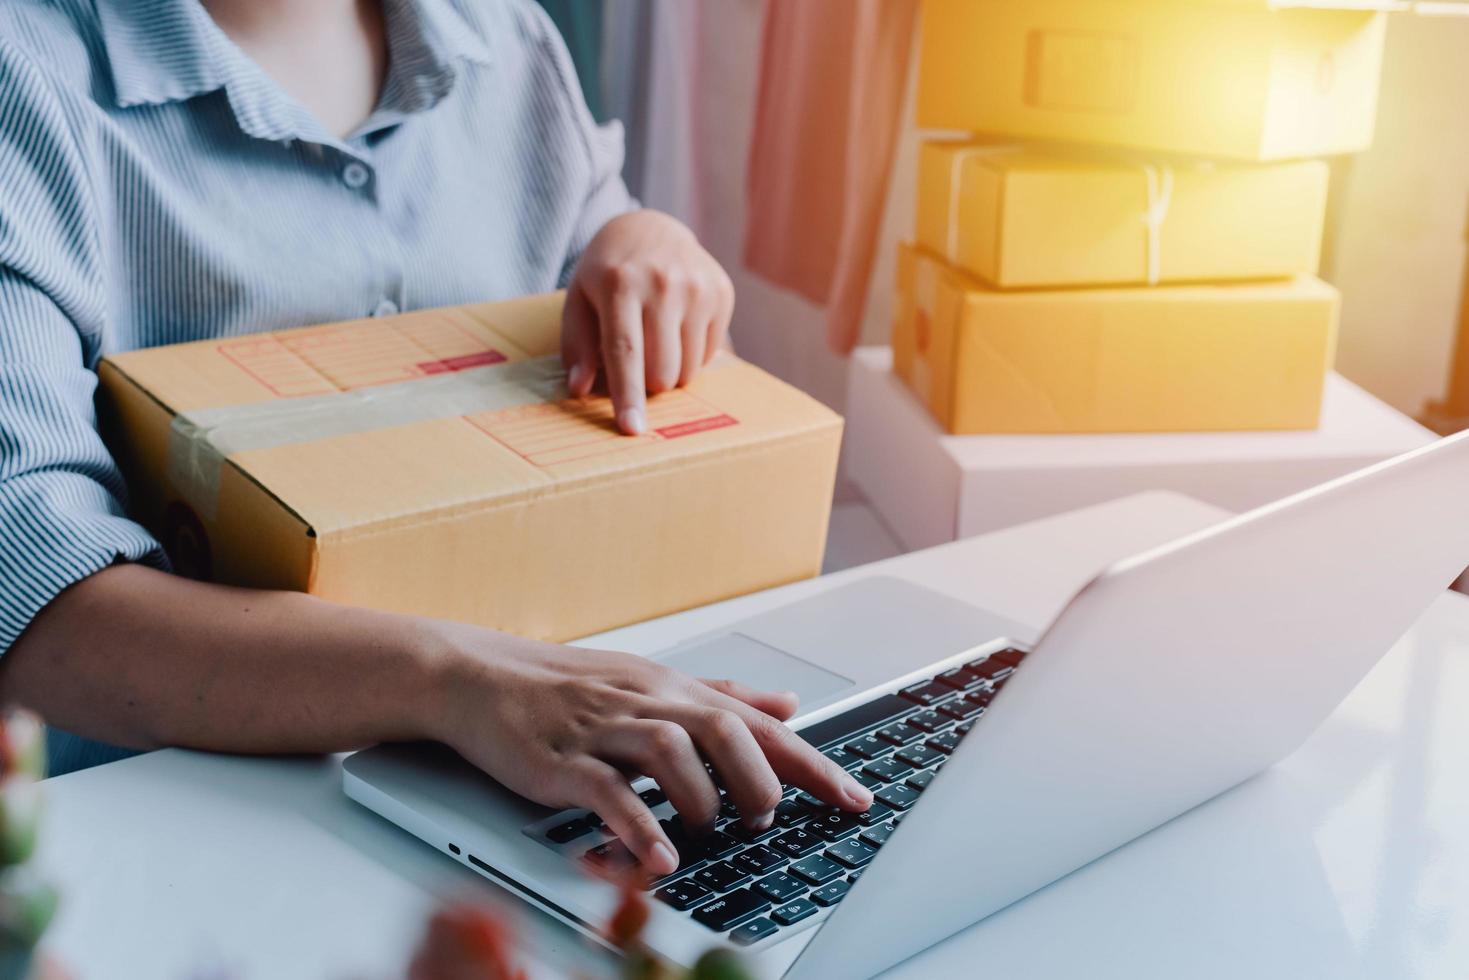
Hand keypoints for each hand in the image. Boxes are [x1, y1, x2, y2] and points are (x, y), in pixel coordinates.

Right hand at [429, 628, 872, 877]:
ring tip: (714, 829)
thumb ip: (721, 696)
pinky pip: (606, 790)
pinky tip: (660, 856)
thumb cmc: (567, 686)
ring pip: (671, 750)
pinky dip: (638, 824)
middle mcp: (645, 702)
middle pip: (723, 728)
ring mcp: (602, 729)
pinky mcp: (561, 759)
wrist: (478, 676)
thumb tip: (787, 704)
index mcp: (672, 688)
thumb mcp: (651, 682)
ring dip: (702, 796)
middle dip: (759, 777)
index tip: (854, 798)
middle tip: (766, 816)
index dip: (810, 763)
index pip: (757, 724)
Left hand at [562, 210, 734, 435]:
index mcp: (620, 284)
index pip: (626, 352)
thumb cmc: (606, 274)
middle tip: (636, 365)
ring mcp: (697, 286)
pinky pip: (709, 355)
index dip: (628, 395)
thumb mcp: (579, 301)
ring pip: (688, 369)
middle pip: (662, 369)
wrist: (650, 229)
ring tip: (655, 342)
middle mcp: (663, 283)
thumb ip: (578, 345)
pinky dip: (690, 355)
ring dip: (670, 372)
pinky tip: (676, 328)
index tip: (632, 428)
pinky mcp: (721, 292)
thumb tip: (581, 388)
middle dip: (648, 384)